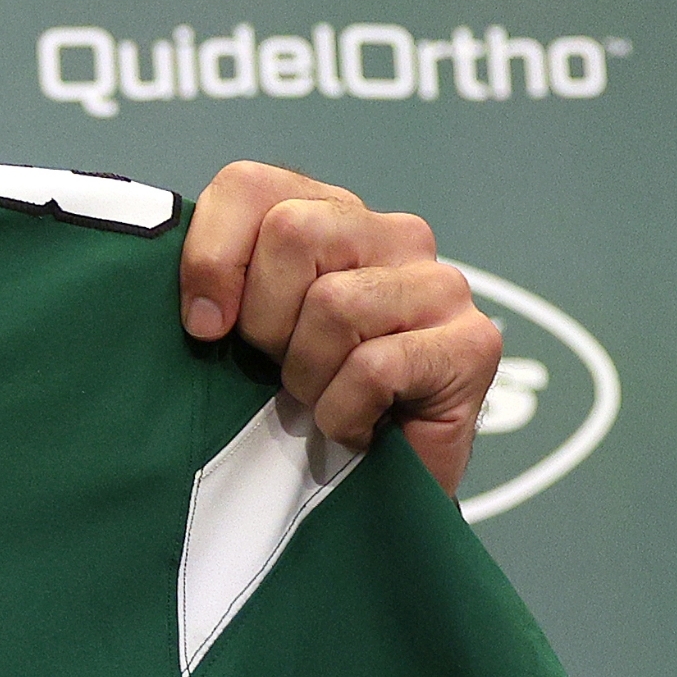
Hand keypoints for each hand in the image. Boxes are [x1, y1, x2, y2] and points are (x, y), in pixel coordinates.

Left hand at [178, 163, 502, 495]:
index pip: (250, 184)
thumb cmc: (296, 405)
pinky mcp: (474, 343)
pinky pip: (375, 367)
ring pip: (334, 303)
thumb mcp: (239, 336)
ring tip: (323, 399)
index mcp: (329, 215)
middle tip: (281, 369)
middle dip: (264, 320)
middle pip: (293, 232)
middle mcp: (393, 234)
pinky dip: (345, 412)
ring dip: (308, 375)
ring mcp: (441, 285)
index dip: (211, 257)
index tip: (204, 328)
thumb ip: (217, 288)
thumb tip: (201, 312)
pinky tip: (358, 426)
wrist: (367, 493)